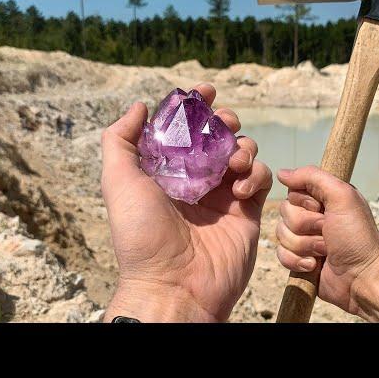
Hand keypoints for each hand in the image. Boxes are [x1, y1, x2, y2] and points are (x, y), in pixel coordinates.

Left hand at [102, 83, 271, 321]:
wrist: (174, 287)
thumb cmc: (142, 235)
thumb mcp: (118, 182)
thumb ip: (120, 140)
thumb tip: (140, 106)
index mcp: (167, 170)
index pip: (185, 129)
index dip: (196, 106)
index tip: (206, 90)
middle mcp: (196, 179)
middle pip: (218, 136)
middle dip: (225, 121)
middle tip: (225, 122)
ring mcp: (222, 195)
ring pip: (243, 152)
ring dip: (242, 146)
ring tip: (232, 163)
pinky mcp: (247, 211)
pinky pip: (260, 178)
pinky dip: (256, 173)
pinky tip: (240, 187)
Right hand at [275, 166, 378, 321]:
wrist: (362, 278)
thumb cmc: (358, 237)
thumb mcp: (342, 196)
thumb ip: (312, 176)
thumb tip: (282, 173)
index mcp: (324, 198)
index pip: (293, 190)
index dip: (304, 202)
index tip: (323, 210)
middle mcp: (313, 216)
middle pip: (285, 212)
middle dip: (306, 226)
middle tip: (327, 233)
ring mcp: (305, 238)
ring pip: (281, 234)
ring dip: (304, 245)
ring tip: (325, 251)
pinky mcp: (299, 259)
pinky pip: (281, 254)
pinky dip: (297, 261)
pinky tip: (315, 265)